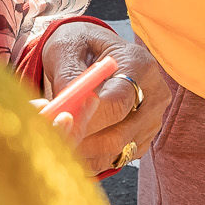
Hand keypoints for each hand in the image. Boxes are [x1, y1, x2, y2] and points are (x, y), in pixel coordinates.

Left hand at [36, 20, 167, 172]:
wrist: (92, 52)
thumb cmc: (78, 46)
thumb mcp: (67, 49)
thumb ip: (66, 77)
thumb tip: (62, 110)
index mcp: (138, 63)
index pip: (117, 103)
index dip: (87, 120)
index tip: (59, 124)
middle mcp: (154, 94)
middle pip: (119, 134)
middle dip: (81, 141)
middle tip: (50, 140)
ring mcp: (152, 119)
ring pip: (116, 151)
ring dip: (83, 152)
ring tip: (58, 140)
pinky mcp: (143, 138)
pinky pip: (116, 158)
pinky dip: (91, 158)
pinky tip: (73, 145)